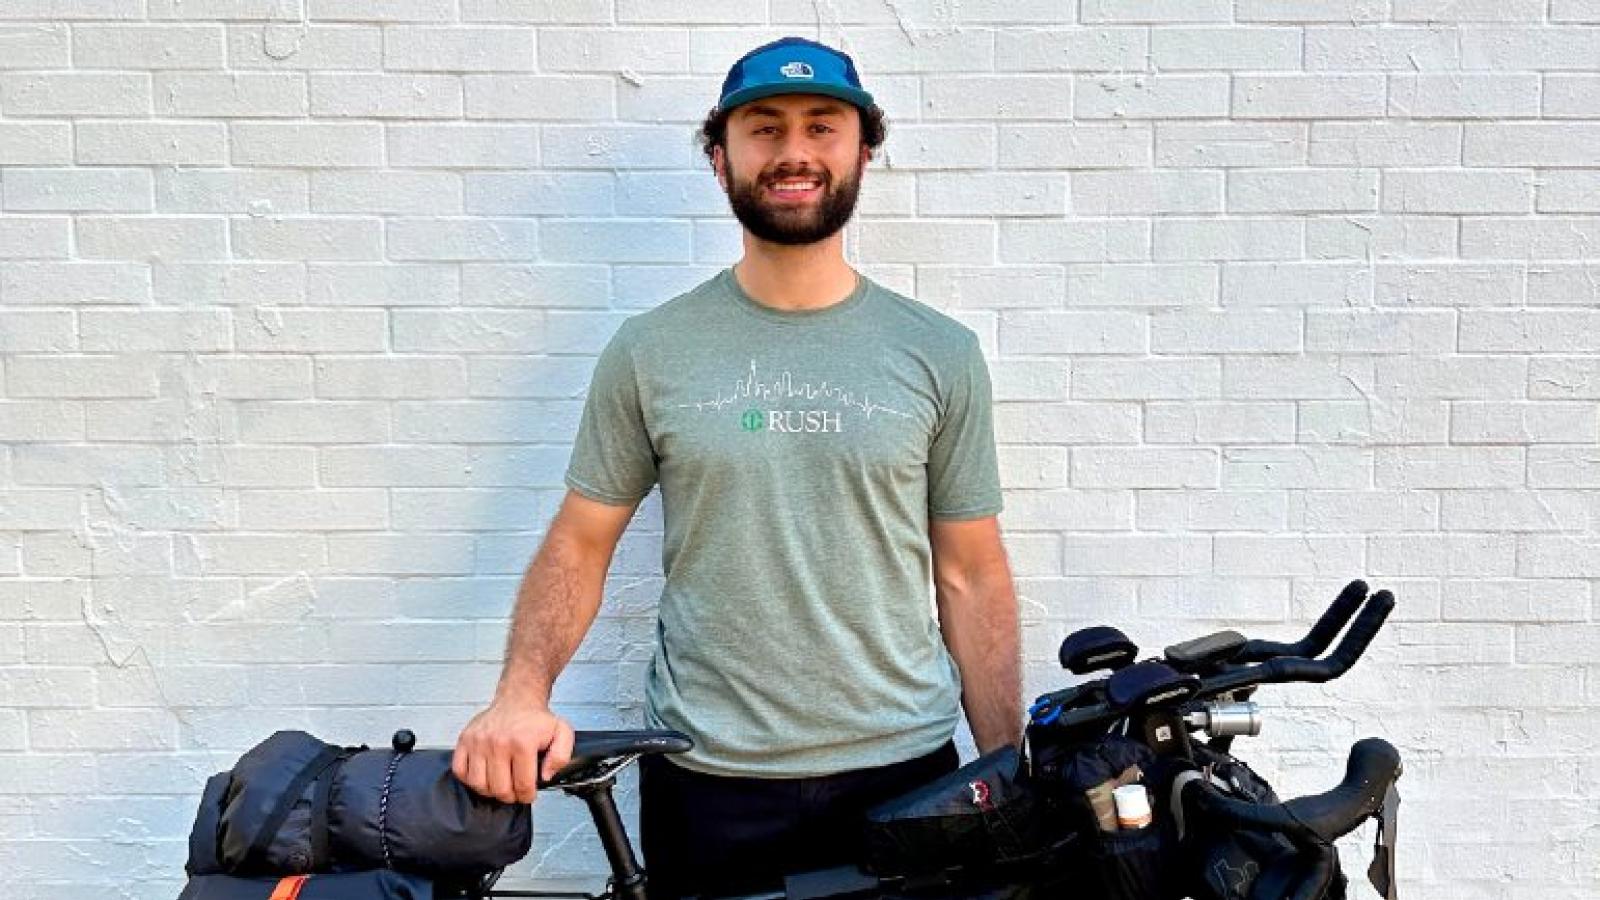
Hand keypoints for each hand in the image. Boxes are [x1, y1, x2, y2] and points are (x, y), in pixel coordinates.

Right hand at [452, 700, 575, 803]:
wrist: (517, 699)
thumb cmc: (536, 719)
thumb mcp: (562, 733)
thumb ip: (561, 757)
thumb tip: (546, 776)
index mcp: (522, 743)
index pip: (523, 785)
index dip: (527, 796)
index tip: (528, 793)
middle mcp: (498, 742)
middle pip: (500, 789)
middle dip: (510, 796)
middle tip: (515, 790)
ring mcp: (479, 741)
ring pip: (478, 784)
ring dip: (490, 790)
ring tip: (500, 784)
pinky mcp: (465, 740)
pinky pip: (460, 771)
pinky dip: (470, 779)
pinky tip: (483, 775)